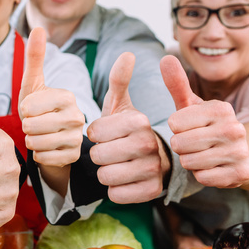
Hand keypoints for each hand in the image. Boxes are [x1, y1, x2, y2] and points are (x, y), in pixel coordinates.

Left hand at [18, 27, 84, 168]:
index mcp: (67, 96)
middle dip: (25, 127)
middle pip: (31, 126)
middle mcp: (78, 116)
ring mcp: (78, 138)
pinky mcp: (74, 157)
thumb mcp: (33, 84)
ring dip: (30, 142)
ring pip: (36, 143)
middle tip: (34, 125)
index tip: (32, 110)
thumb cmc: (37, 110)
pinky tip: (45, 149)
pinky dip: (38, 156)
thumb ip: (35, 57)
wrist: (50, 140)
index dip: (23, 111)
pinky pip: (43, 158)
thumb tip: (39, 28)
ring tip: (39, 136)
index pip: (28, 107)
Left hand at [86, 52, 166, 202]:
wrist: (155, 160)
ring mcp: (153, 169)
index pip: (94, 132)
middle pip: (97, 156)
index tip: (106, 133)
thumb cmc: (129, 131)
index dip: (94, 135)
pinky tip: (125, 180)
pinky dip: (114, 190)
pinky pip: (115, 194)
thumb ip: (119, 80)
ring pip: (104, 176)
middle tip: (111, 151)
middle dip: (97, 155)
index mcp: (139, 121)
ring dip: (105, 173)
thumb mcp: (122, 105)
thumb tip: (127, 53)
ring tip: (117, 165)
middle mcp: (148, 143)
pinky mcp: (152, 191)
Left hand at [160, 55, 248, 187]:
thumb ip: (177, 83)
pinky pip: (203, 178)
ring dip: (189, 161)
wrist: (241, 153)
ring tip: (201, 154)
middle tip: (192, 144)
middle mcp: (235, 128)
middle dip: (180, 146)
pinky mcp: (242, 173)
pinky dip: (202, 175)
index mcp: (221, 108)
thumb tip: (166, 57)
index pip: (175, 123)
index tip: (187, 127)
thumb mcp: (191, 105)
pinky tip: (211, 167)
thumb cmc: (206, 126)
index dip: (175, 128)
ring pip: (190, 162)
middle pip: (180, 144)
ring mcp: (240, 152)